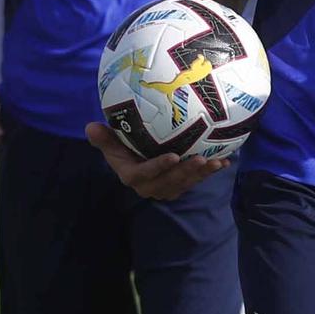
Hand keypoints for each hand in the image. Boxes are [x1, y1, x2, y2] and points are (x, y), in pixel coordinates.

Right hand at [84, 122, 227, 200]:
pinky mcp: (180, 184)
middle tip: (200, 160)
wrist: (135, 153)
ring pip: (184, 183)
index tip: (173, 156)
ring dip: (201, 174)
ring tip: (215, 162)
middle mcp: (149, 186)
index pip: (143, 175)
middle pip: (168, 182)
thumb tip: (90, 127)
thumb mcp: (110, 141)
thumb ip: (103, 137)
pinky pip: (195, 180)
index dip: (158, 168)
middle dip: (185, 173)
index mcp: (131, 175)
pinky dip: (209, 172)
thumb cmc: (121, 145)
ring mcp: (166, 186)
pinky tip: (224, 162)